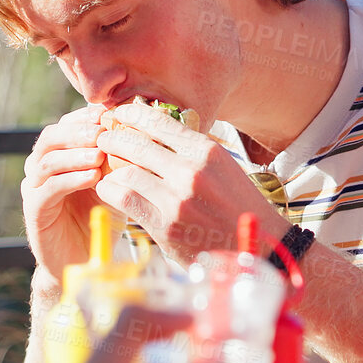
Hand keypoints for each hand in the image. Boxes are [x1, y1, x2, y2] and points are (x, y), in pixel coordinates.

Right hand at [21, 105, 112, 281]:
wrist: (85, 257)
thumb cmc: (102, 216)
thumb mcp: (115, 183)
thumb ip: (120, 159)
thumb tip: (144, 131)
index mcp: (59, 155)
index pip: (66, 125)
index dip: (84, 117)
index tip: (108, 113)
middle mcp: (41, 167)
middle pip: (51, 137)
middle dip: (78, 131)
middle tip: (102, 131)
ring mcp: (35, 188)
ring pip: (47, 161)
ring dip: (75, 154)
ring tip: (100, 154)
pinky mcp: (35, 211)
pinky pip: (49, 189)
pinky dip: (71, 179)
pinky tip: (93, 178)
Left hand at [92, 102, 288, 263]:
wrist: (259, 247)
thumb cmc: (238, 207)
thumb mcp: (223, 169)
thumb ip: (191, 153)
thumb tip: (154, 136)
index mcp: (208, 151)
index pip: (160, 122)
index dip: (133, 115)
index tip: (119, 114)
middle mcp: (192, 171)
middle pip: (137, 144)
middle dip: (114, 139)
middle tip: (103, 139)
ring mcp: (178, 199)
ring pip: (126, 171)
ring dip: (110, 168)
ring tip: (104, 167)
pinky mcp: (166, 226)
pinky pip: (126, 199)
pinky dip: (111, 191)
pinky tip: (109, 190)